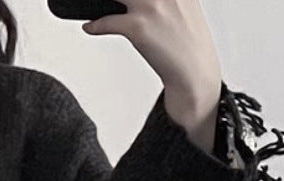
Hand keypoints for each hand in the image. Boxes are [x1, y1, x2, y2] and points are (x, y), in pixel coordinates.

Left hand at [82, 0, 221, 99]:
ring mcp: (151, 6)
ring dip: (101, 2)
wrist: (193, 70)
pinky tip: (90, 27)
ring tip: (92, 6)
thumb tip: (137, 2)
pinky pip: (107, 21)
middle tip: (106, 3)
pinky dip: (94, 25)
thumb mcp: (181, 7)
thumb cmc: (185, 43)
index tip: (122, 2)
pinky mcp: (138, 26)